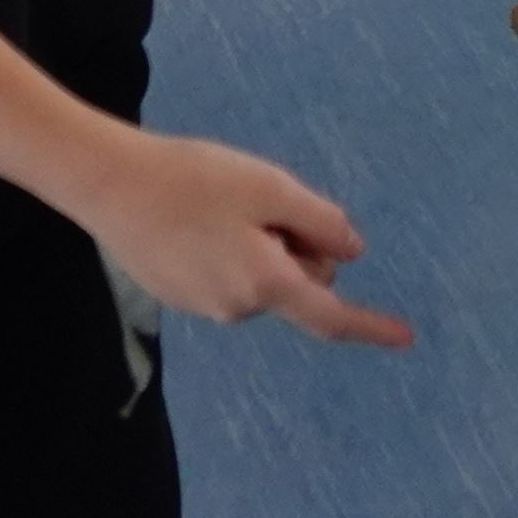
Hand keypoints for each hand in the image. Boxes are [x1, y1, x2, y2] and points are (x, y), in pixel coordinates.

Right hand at [63, 126, 410, 350]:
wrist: (109, 185)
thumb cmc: (194, 180)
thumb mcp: (271, 188)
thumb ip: (321, 224)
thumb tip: (352, 255)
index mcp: (265, 284)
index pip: (330, 315)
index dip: (371, 325)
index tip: (407, 337)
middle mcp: (237, 308)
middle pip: (300, 280)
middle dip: (299, 245)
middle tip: (261, 200)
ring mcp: (204, 305)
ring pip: (263, 274)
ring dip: (261, 242)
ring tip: (219, 203)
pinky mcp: (179, 294)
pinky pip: (230, 272)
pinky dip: (231, 246)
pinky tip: (197, 214)